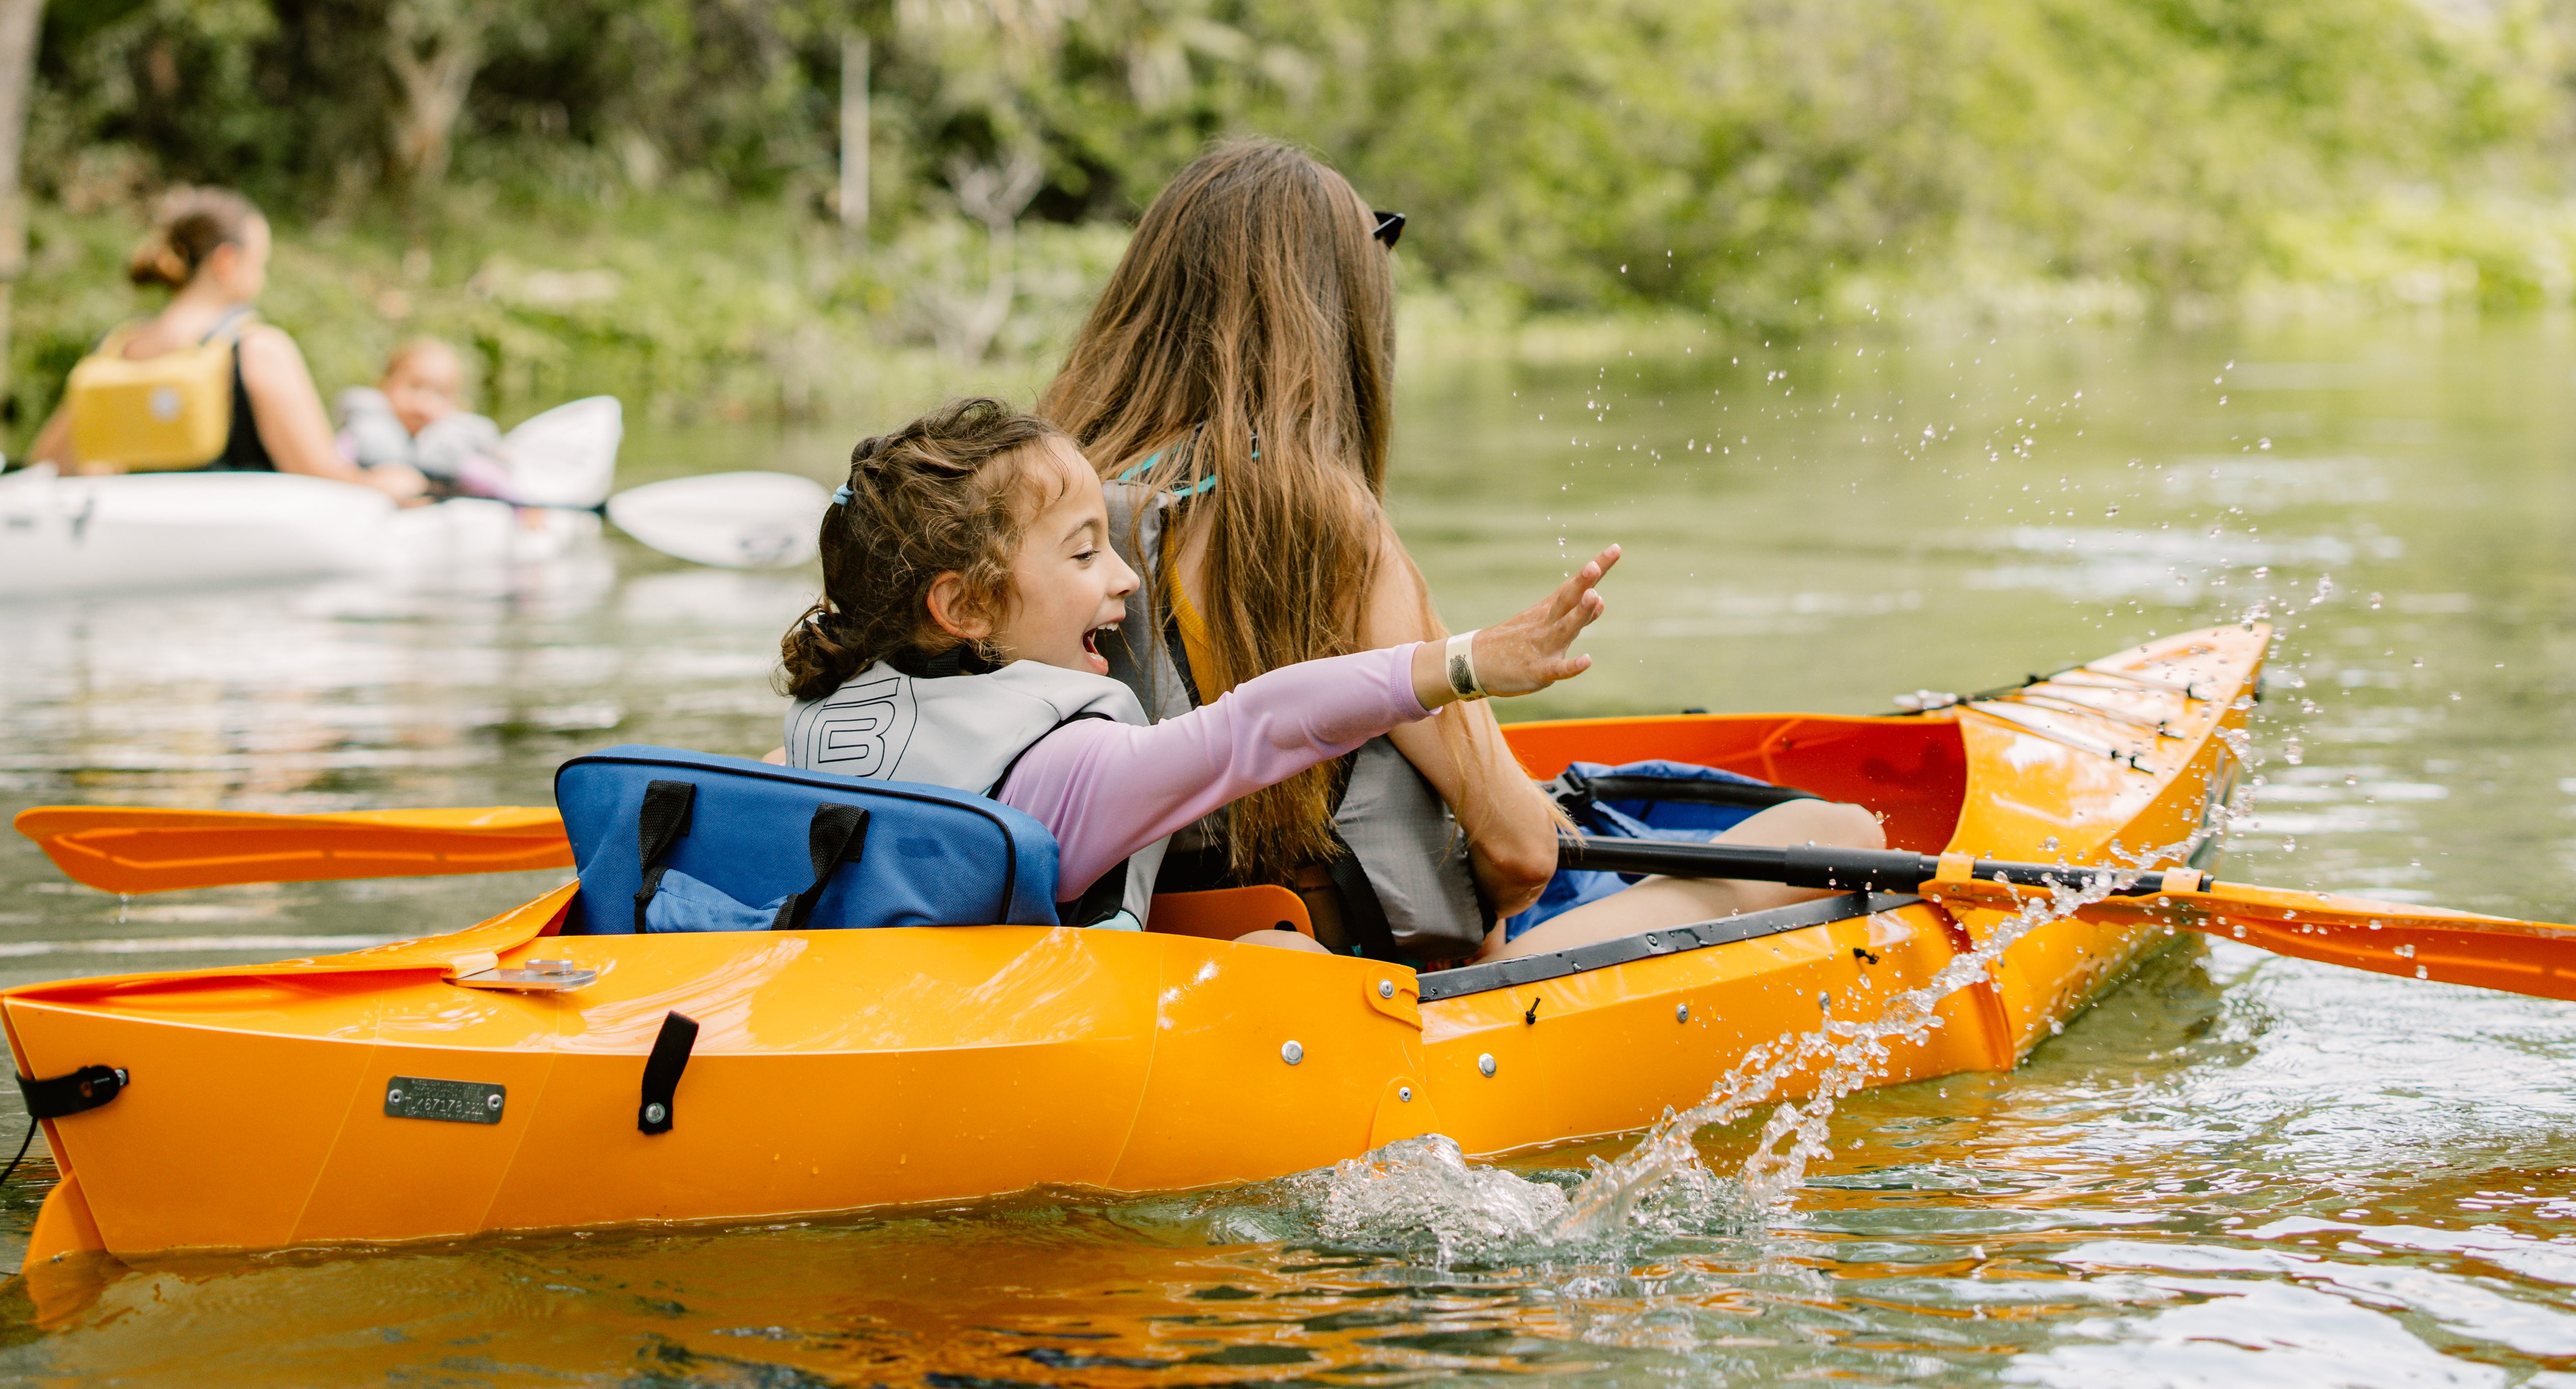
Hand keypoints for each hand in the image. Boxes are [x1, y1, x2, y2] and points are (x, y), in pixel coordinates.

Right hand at [1410, 545, 1617, 707]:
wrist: (1474, 664)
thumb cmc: (1515, 642)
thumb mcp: (1547, 624)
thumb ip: (1579, 615)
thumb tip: (1601, 599)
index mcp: (1549, 611)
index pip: (1575, 586)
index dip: (1597, 568)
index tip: (1616, 548)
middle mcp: (1546, 624)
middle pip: (1566, 600)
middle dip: (1582, 583)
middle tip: (1594, 566)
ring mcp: (1541, 647)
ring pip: (1563, 629)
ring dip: (1579, 614)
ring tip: (1595, 597)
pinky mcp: (1536, 672)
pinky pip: (1556, 669)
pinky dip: (1571, 666)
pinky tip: (1587, 661)